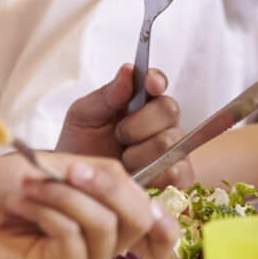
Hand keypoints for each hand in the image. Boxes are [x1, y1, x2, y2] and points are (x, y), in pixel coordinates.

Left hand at [0, 154, 179, 258]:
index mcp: (106, 218)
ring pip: (106, 223)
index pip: (158, 225)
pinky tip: (24, 206)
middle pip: (140, 216)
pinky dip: (49, 211)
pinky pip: (75, 236)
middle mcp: (103, 246)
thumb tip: (130, 181)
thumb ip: (100, 173)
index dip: (164, 214)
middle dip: (107, 185)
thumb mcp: (56, 166)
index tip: (147, 192)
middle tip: (71, 170)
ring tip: (30, 186)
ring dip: (65, 195)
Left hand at [54, 65, 191, 189]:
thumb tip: (128, 70)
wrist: (79, 188)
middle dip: (140, 123)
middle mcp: (160, 122)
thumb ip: (106, 95)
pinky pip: (176, 171)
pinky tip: (137, 176)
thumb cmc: (81, 149)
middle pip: (169, 109)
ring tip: (123, 161)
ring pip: (170, 141)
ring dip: (140, 153)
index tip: (150, 83)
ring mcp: (172, 149)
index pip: (156, 82)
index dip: (156, 80)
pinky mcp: (178, 178)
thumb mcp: (83, 118)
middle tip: (119, 135)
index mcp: (138, 101)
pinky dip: (153, 174)